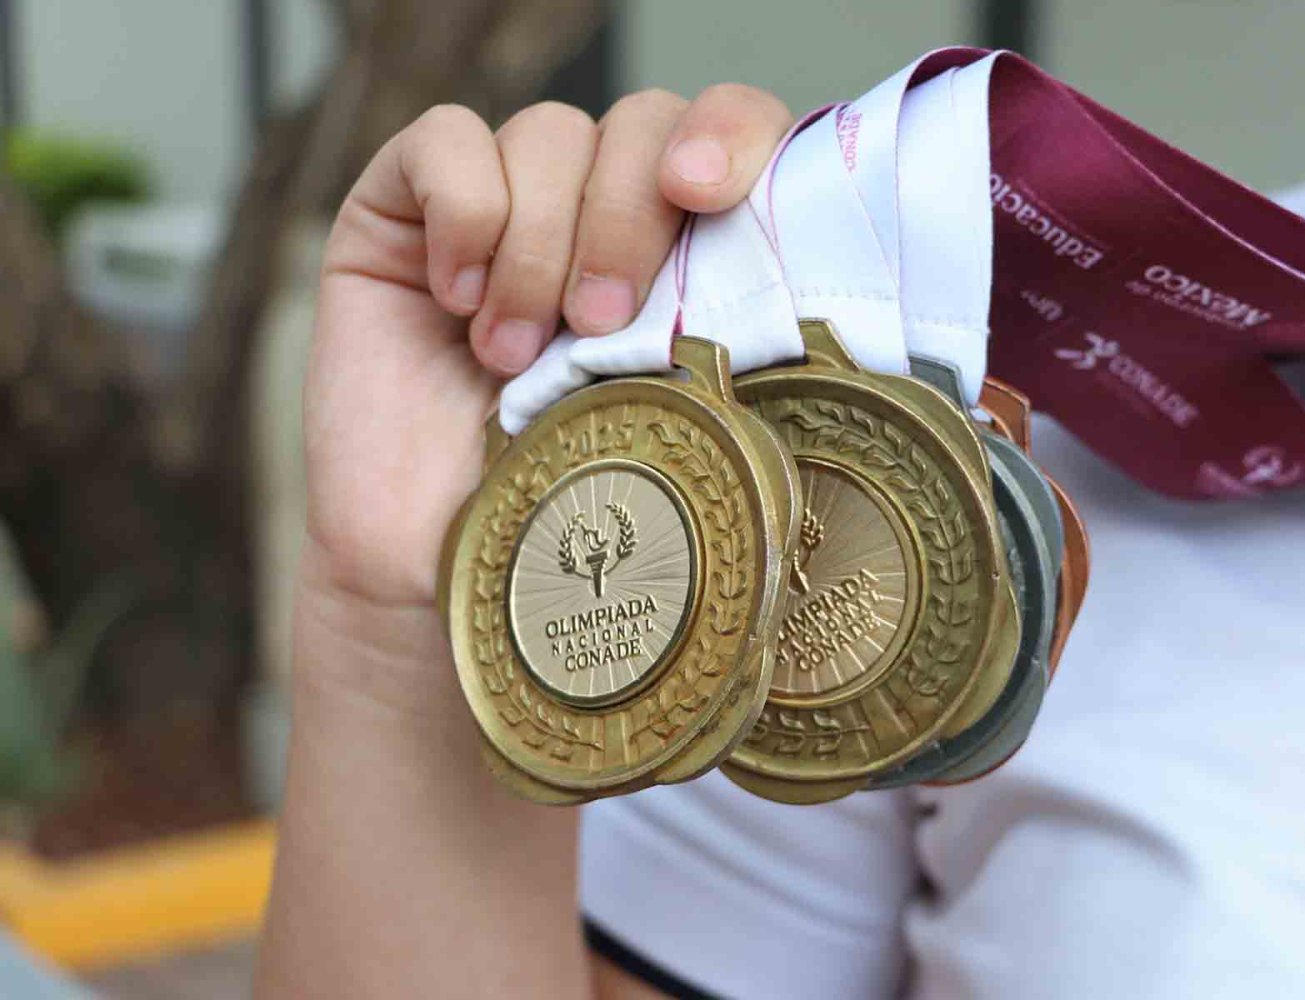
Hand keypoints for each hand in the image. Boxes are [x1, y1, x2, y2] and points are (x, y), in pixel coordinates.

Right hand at [302, 86, 791, 642]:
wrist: (436, 567)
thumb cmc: (564, 506)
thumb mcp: (681, 419)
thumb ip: (732, 329)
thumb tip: (808, 271)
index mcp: (687, 248)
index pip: (736, 128)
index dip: (731, 134)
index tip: (705, 194)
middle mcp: (600, 207)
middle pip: (643, 122)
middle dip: (627, 215)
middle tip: (599, 324)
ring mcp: (505, 199)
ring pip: (550, 130)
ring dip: (539, 243)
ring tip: (512, 354)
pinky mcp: (405, 206)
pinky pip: (445, 141)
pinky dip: (462, 213)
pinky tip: (455, 299)